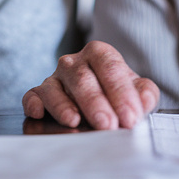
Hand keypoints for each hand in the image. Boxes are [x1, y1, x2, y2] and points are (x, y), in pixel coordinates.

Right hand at [22, 41, 159, 128]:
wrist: (99, 101)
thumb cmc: (117, 95)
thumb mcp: (137, 91)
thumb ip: (145, 94)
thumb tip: (144, 101)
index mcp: (99, 53)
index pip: (110, 67)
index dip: (121, 92)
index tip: (130, 117)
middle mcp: (74, 63)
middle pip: (83, 79)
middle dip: (96, 103)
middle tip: (108, 125)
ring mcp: (54, 78)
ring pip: (55, 88)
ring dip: (64, 106)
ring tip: (74, 121)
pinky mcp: (38, 94)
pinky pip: (32, 96)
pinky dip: (33, 103)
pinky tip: (38, 113)